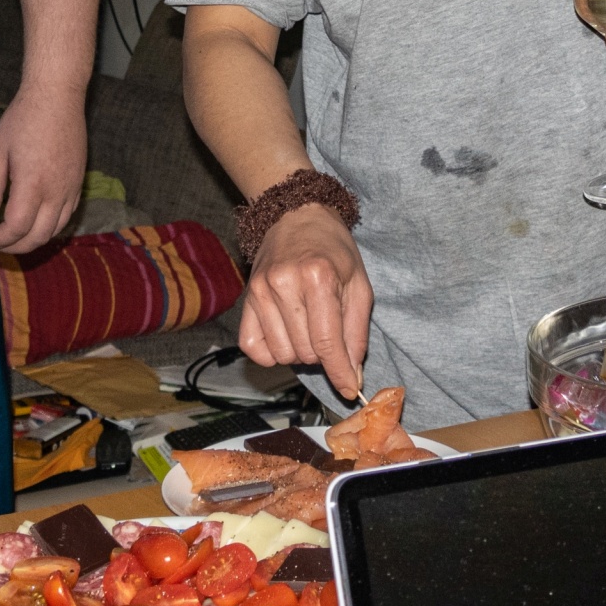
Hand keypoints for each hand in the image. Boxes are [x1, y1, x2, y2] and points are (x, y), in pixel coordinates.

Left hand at [0, 81, 86, 253]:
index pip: (16, 228)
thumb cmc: (23, 119)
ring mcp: (71, 189)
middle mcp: (56, 192)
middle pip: (37, 237)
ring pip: (55, 230)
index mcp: (33, 184)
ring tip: (13, 235)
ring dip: (33, 240)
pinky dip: (50, 227)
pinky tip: (35, 220)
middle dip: (13, 247)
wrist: (58, 97)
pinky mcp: (79, 183)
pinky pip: (67, 216)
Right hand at [237, 204, 371, 402]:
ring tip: (308, 328)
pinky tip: (285, 336)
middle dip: (324, 354)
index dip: (340, 372)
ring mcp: (260, 291)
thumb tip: (352, 376)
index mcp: (319, 277)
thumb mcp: (359, 285)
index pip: (327, 342)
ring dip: (299, 353)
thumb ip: (357, 334)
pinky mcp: (246, 298)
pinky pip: (252, 348)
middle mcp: (285, 284)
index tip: (349, 389)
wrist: (297, 216)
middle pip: (305, 352)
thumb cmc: (334, 251)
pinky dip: (271, 353)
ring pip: (281, 354)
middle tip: (329, 331)